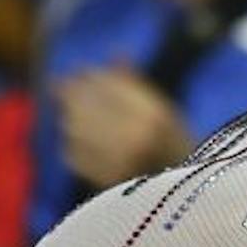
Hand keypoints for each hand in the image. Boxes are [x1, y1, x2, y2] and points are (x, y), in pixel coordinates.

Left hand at [56, 67, 192, 190]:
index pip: (108, 88)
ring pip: (76, 131)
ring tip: (70, 112)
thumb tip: (116, 51)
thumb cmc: (177, 144)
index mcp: (154, 117)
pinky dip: (71, 144)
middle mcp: (135, 139)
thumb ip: (136, 83)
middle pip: (86, 108)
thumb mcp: (165, 109)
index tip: (78, 70)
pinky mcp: (104, 182)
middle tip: (60, 86)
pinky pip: (74, 156)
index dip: (88, 77)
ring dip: (69, 118)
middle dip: (71, 95)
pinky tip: (76, 139)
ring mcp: (118, 163)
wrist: (186, 194)